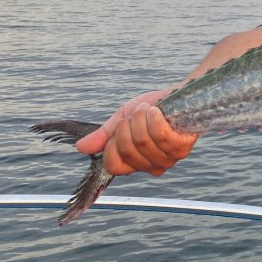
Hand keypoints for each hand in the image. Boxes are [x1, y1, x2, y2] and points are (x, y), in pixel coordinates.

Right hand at [76, 88, 198, 176]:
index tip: (122, 127)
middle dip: (129, 125)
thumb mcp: (122, 120)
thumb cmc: (152, 109)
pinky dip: (155, 118)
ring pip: (143, 141)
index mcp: (135, 163)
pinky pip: (160, 136)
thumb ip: (104, 135)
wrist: (178, 95)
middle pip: (128, 150)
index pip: (113, 166)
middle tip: (139, 114)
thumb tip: (80, 148)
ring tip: (150, 110)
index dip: (113, 143)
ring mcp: (168, 159)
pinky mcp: (181, 148)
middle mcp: (152, 166)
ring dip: (142, 118)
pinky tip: (158, 111)